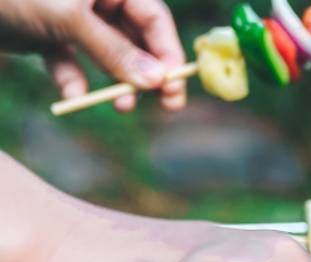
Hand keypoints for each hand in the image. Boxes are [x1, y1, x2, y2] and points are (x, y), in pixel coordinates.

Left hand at [0, 0, 186, 111]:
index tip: (174, 85)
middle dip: (146, 73)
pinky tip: (71, 98)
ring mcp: (73, 18)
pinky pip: (72, 62)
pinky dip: (73, 81)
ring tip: (120, 107)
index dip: (167, 51)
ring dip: (114, 82)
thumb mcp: (69, 20)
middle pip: (136, 40)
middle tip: (165, 106)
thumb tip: (157, 80)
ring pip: (106, 55)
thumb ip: (113, 51)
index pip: (154, 18)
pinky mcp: (50, 36)